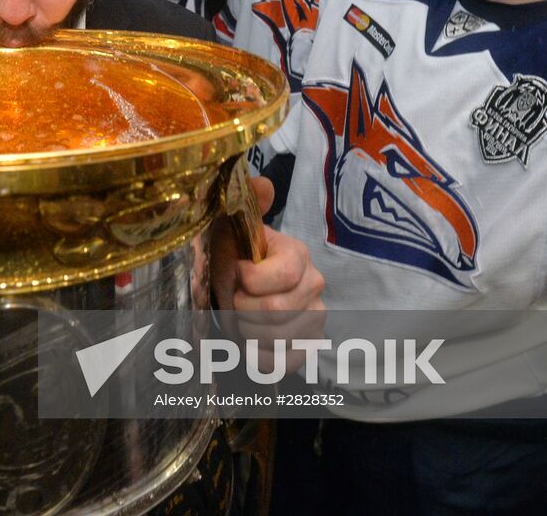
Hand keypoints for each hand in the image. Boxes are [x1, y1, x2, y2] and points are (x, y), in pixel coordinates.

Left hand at [210, 175, 325, 373]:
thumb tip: (264, 184)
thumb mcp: (231, 225)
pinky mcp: (308, 347)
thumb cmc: (231, 255)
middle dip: (243, 309)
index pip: (283, 276)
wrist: (232, 288)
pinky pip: (284, 363)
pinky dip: (259, 357)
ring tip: (240, 318)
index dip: (251, 280)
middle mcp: (315, 286)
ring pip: (278, 339)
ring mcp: (315, 320)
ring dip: (247, 332)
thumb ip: (247, 202)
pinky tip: (251, 342)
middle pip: (278, 312)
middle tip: (232, 300)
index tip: (236, 272)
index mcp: (298, 255)